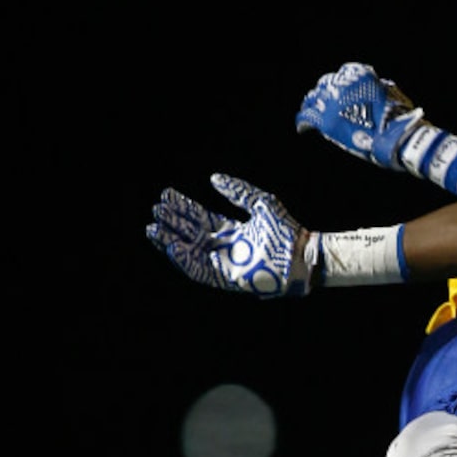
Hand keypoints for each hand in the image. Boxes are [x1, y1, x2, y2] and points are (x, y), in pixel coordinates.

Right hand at [146, 175, 310, 295]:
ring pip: (191, 253)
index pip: (201, 218)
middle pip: (191, 235)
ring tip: (154, 230)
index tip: (166, 196)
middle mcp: (226, 247)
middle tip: (156, 211)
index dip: (183, 208)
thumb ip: (237, 191)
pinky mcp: (228, 278)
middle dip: (172, 223)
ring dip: (171, 242)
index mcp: (232, 230)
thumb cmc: (286, 230)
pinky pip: (201, 271)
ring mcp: (226, 263)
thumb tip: (213, 178)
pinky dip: (185, 261)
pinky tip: (173, 247)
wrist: (302, 254)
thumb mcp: (260, 203)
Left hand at [296, 62, 424, 170]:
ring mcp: (332, 102)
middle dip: (326, 93)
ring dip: (313, 105)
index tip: (341, 91)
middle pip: (326, 84)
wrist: (395, 137)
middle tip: (324, 103)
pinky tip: (303, 127)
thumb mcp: (390, 93)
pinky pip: (307, 117)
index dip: (341, 83)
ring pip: (314, 99)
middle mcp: (342, 84)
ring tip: (311, 112)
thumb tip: (374, 87)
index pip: (343, 74)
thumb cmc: (399, 118)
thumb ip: (376, 87)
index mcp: (358, 75)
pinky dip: (304, 121)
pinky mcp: (325, 121)